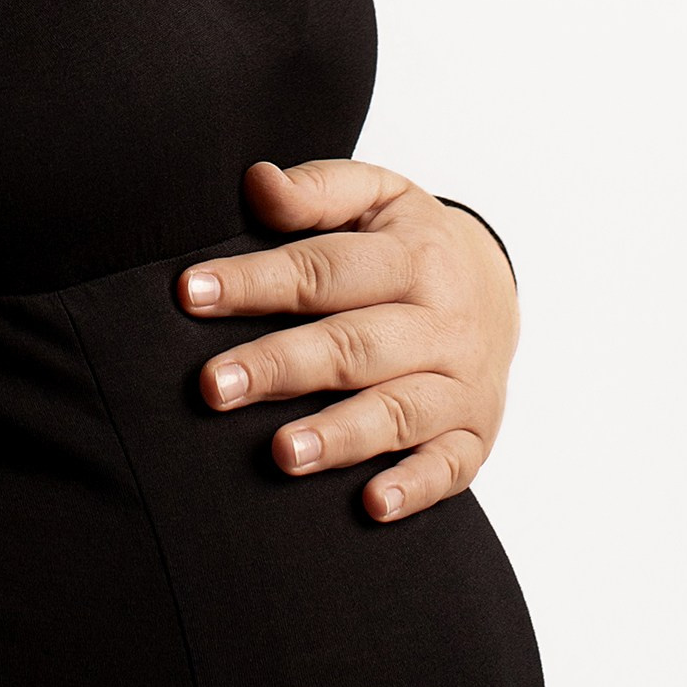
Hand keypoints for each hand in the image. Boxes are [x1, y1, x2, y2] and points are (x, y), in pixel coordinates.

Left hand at [179, 160, 520, 523]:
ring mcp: (461, 384)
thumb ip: (317, 191)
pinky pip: (449, 468)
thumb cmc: (408, 244)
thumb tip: (259, 183)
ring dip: (341, 435)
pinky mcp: (473, 436)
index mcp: (414, 257)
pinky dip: (413, 487)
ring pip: (399, 411)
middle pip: (355, 346)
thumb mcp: (374, 196)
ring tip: (282, 453)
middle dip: (282, 366)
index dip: (256, 282)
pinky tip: (371, 503)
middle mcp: (443, 323)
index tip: (190, 293)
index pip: (325, 270)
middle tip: (214, 387)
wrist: (496, 291)